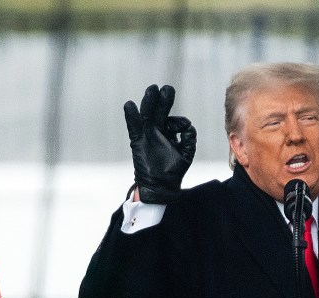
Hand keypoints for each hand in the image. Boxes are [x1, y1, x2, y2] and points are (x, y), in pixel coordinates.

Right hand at [124, 84, 196, 203]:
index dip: (179, 123)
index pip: (174, 121)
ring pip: (146, 115)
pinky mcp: (137, 141)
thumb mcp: (186, 154)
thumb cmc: (173, 171)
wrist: (160, 187)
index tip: (181, 129)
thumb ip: (189, 139)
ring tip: (152, 90)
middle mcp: (157, 131)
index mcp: (169, 133)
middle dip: (162, 100)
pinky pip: (133, 127)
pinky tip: (129, 105)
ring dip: (149, 102)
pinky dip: (131, 117)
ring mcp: (146, 135)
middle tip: (167, 88)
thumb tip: (188, 125)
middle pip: (158, 111)